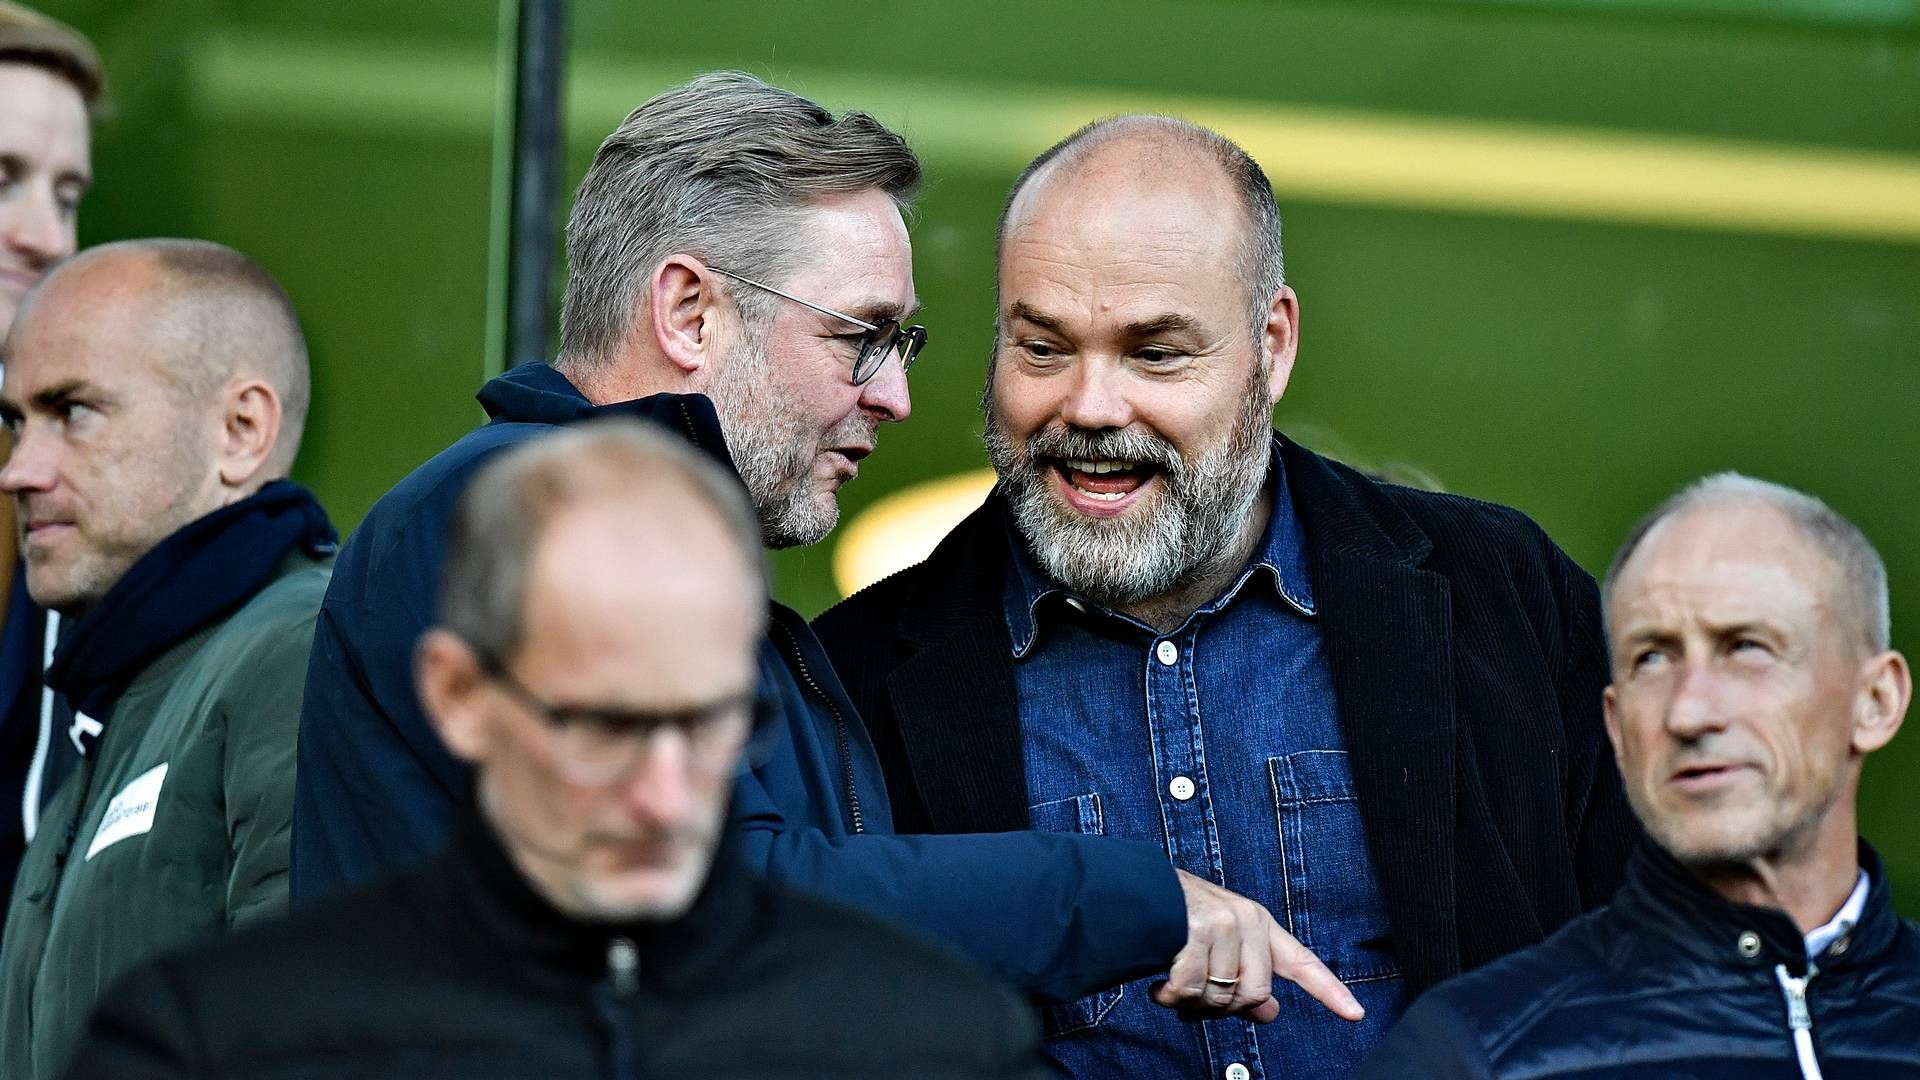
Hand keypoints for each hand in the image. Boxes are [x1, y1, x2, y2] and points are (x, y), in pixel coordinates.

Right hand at [1150, 869, 1364, 1023]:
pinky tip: (1160, 986)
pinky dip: (1170, 997)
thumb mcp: (1221, 943)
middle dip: (1223, 1006)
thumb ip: (1247, 976)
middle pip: (1255, 993)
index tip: (1355, 1014)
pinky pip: (1190, 989)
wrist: (1136, 890)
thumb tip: (1270, 1012)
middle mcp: (1246, 920)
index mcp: (1259, 923)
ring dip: (1191, 1003)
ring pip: (1220, 996)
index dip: (1329, 991)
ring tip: (1174, 986)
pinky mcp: (1195, 931)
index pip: (1301, 962)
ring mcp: (1222, 924)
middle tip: (1197, 1000)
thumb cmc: (1179, 919)